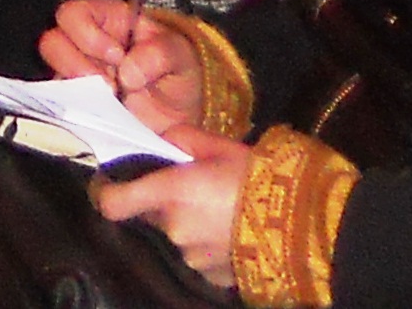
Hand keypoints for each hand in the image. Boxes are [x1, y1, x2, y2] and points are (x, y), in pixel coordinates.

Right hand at [39, 0, 203, 135]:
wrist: (180, 116)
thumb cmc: (175, 73)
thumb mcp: (179, 55)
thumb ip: (159, 53)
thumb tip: (129, 72)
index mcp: (105, 21)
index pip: (74, 14)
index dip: (87, 33)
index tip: (116, 55)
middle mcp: (83, 47)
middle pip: (52, 42)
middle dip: (77, 65)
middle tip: (110, 86)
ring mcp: (77, 77)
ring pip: (52, 75)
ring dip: (77, 90)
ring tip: (109, 103)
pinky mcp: (76, 105)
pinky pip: (61, 106)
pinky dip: (76, 112)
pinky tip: (102, 116)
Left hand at [93, 129, 249, 284]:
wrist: (305, 227)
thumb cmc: (261, 180)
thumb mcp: (222, 148)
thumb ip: (183, 139)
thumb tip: (160, 136)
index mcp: (171, 194)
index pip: (112, 203)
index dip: (106, 192)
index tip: (109, 183)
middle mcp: (174, 229)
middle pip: (150, 215)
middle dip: (162, 202)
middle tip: (191, 189)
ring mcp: (192, 257)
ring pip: (177, 236)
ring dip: (189, 224)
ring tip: (221, 211)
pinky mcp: (212, 276)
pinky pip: (199, 255)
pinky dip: (208, 244)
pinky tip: (232, 232)